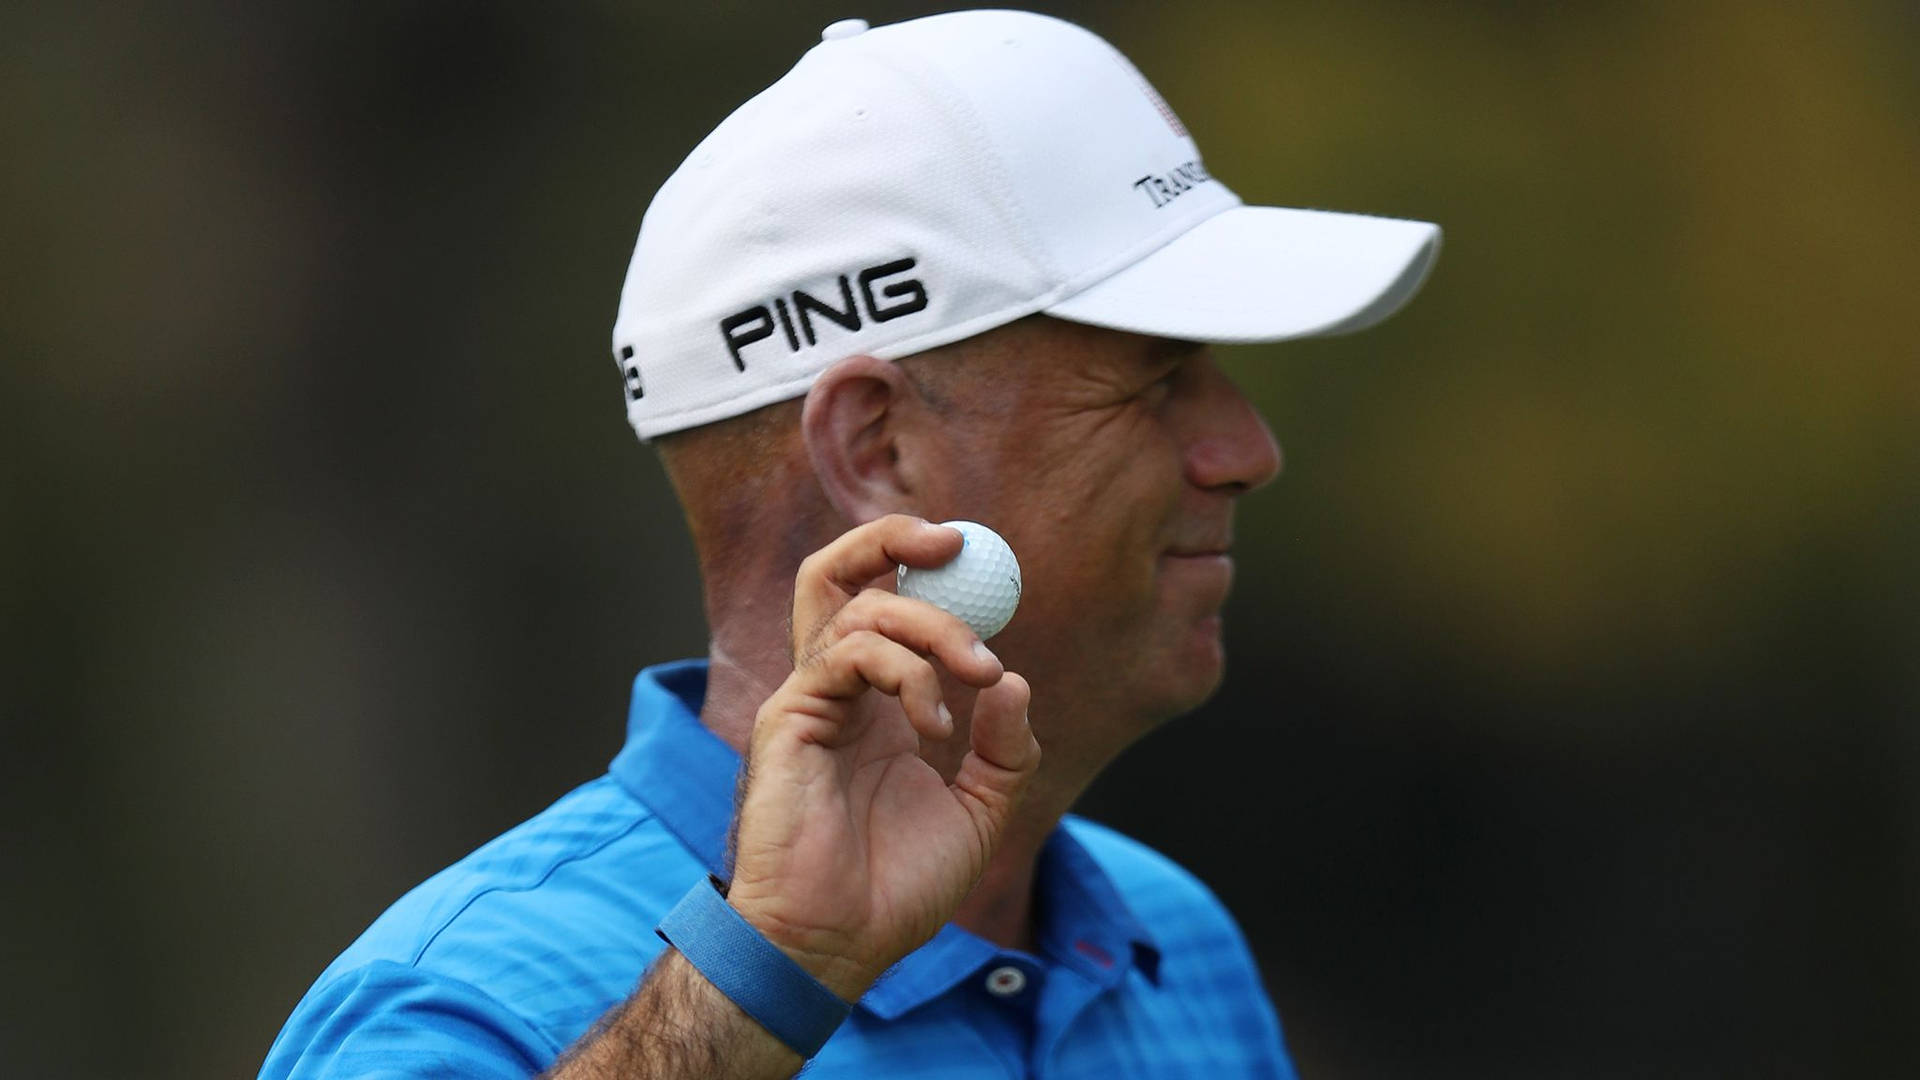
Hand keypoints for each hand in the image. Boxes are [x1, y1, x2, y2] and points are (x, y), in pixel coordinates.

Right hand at [722, 515, 1038, 1000]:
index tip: (982, 562)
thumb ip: (1005, 748)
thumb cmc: (896, 887)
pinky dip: (904, 671)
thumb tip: (1015, 679)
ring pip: (856, 606)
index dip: (927, 569)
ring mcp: (811, 699)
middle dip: (891, 537)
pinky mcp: (791, 717)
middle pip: (839, 573)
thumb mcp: (980, 812)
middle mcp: (839, 689)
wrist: (838, 944)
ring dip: (933, 625)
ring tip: (979, 673)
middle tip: (957, 542)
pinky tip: (935, 723)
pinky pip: (846, 654)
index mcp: (877, 702)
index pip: (887, 602)